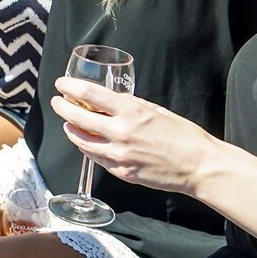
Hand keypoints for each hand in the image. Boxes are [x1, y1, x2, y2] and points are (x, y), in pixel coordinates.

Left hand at [51, 76, 221, 195]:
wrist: (199, 166)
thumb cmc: (183, 135)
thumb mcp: (155, 110)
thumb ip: (130, 106)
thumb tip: (110, 101)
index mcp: (131, 112)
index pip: (89, 95)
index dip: (70, 88)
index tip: (62, 84)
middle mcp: (121, 133)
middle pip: (78, 118)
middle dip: (62, 108)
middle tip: (57, 103)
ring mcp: (120, 156)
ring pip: (82, 142)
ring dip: (72, 131)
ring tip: (69, 124)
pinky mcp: (122, 173)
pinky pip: (97, 159)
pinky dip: (89, 148)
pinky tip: (88, 142)